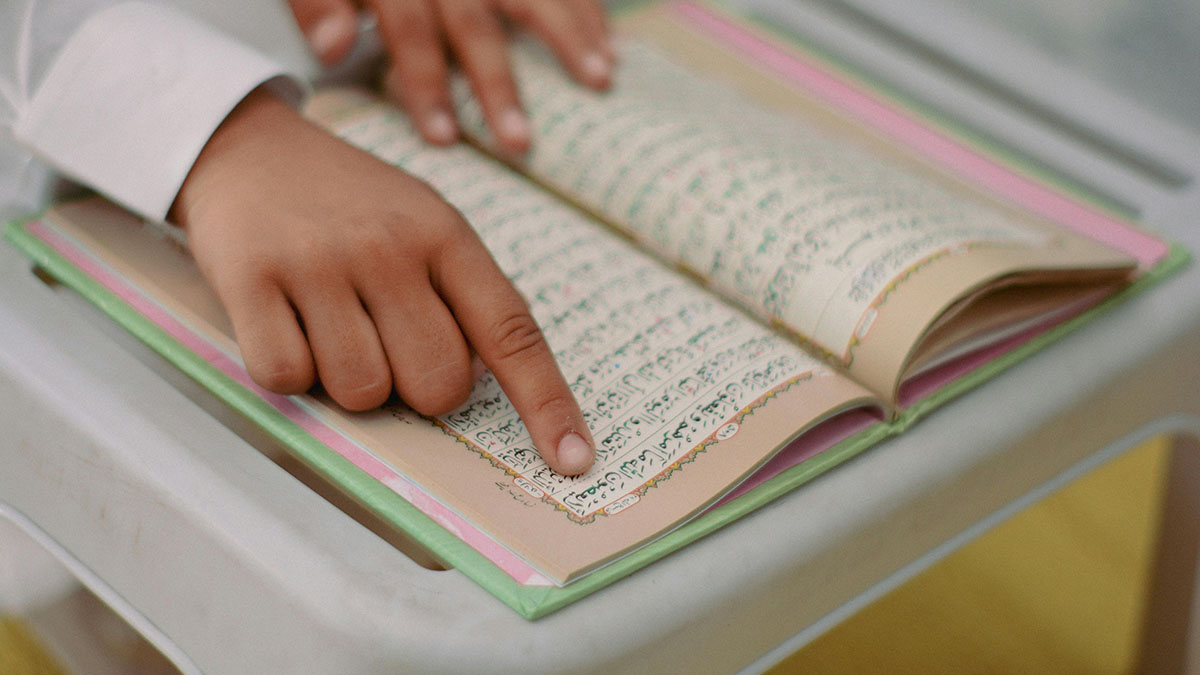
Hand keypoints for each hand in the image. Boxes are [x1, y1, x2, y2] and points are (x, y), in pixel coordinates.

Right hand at [171, 89, 594, 474]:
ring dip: (347, 382)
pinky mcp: (251, 278)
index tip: (574, 460)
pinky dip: (287, 371)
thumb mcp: (424, 222)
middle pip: (437, 385)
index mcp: (446, 235)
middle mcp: (390, 247)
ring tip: (329, 324)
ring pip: (362, 392)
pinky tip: (284, 322)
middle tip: (385, 342)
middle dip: (416, 387)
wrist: (249, 148)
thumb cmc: (351, 205)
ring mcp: (320, 262)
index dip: (547, 404)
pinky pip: (286, 377)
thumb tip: (483, 389)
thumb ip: (460, 295)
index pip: (512, 333)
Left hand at [289, 0, 612, 152]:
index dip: (425, 81)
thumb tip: (333, 50)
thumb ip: (318, 4)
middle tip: (519, 143)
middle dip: (499, 83)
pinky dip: (589, 11)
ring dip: (570, 37)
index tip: (444, 139)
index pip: (409, 26)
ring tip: (600, 81)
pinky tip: (611, 46)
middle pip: (474, 20)